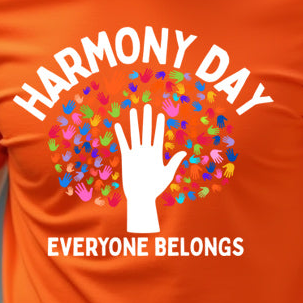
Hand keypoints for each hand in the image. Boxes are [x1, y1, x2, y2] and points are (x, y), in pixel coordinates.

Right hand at [114, 105, 185, 232]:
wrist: (141, 196)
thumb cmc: (156, 187)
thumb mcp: (167, 173)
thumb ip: (174, 161)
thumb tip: (184, 152)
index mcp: (156, 153)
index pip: (158, 135)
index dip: (159, 125)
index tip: (161, 114)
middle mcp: (146, 150)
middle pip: (147, 131)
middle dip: (147, 118)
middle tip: (147, 106)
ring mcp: (136, 153)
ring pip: (135, 134)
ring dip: (134, 122)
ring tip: (133, 110)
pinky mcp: (127, 158)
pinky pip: (124, 144)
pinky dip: (121, 135)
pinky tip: (118, 125)